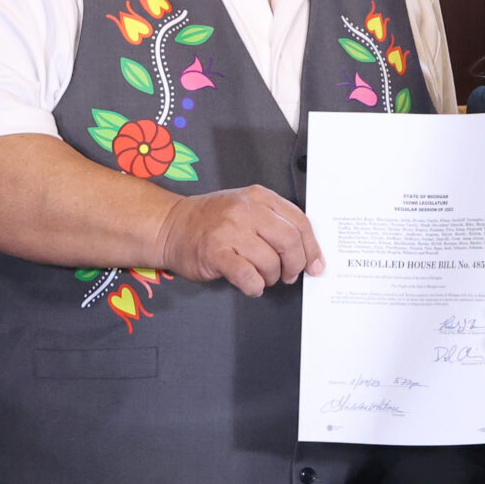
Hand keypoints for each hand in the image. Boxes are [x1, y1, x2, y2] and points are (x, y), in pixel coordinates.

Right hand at [153, 184, 323, 296]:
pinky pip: (248, 276)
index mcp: (259, 197)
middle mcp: (246, 210)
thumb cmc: (211, 221)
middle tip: (289, 275)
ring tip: (262, 276)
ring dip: (271, 277)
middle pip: (289, 241)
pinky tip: (250, 284)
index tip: (315, 264)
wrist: (170, 226)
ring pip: (270, 261)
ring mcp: (230, 230)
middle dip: (294, 264)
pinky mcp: (216, 252)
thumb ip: (274, 221)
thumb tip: (306, 251)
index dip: (311, 247)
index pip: (299, 221)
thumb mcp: (246, 207)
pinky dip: (255, 286)